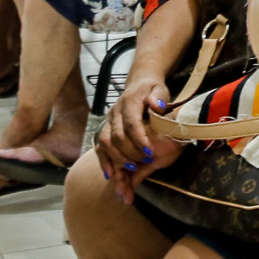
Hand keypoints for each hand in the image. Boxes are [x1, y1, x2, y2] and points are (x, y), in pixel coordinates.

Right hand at [95, 77, 184, 202]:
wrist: (138, 85)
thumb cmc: (151, 90)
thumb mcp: (159, 89)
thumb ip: (159, 97)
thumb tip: (156, 105)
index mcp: (128, 102)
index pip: (131, 123)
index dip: (139, 140)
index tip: (150, 153)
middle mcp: (114, 112)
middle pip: (116, 136)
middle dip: (130, 152)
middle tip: (146, 162)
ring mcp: (108, 121)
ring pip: (105, 143)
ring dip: (117, 158)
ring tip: (131, 169)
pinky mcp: (105, 129)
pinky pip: (99, 147)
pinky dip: (104, 161)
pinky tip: (110, 174)